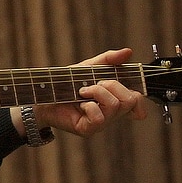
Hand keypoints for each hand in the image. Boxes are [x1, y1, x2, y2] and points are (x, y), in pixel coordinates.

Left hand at [25, 48, 147, 137]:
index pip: (138, 103)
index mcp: (114, 99)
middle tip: (95, 84)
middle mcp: (111, 113)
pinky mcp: (88, 130)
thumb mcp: (88, 67)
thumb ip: (108, 60)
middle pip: (131, 100)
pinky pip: (99, 117)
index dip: (138, 97)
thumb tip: (128, 52)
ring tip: (82, 92)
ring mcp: (101, 123)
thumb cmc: (66, 83)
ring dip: (97, 92)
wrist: (43, 95)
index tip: (125, 87)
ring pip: (115, 106)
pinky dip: (89, 106)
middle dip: (113, 85)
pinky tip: (80, 105)